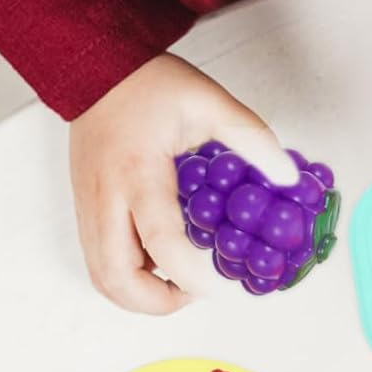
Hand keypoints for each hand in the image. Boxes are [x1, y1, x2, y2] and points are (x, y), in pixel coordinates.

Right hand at [68, 53, 296, 312]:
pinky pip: (100, 261)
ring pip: (103, 278)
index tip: (223, 289)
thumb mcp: (209, 102)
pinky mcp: (84, 210)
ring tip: (181, 283)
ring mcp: (88, 208)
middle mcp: (105, 198)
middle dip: (159, 302)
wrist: (94, 70)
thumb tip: (286, 176)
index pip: (162, 242)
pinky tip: (160, 262)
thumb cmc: (149, 85)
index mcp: (137, 173)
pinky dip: (129, 277)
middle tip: (197, 293)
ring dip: (141, 295)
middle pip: (116, 278)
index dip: (193, 278)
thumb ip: (251, 138)